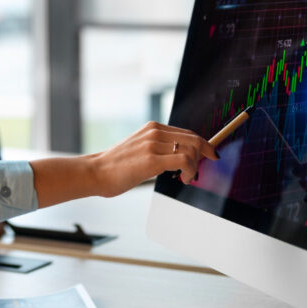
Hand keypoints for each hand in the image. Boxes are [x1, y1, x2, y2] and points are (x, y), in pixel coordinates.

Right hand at [30, 122, 216, 207]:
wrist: (96, 172)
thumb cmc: (115, 166)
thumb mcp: (139, 149)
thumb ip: (157, 149)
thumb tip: (179, 160)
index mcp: (152, 128)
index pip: (187, 132)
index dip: (203, 144)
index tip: (211, 154)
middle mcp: (154, 132)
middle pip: (194, 139)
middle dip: (205, 155)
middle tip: (199, 171)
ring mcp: (153, 144)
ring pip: (192, 149)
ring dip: (195, 167)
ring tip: (186, 178)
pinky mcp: (152, 159)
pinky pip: (184, 161)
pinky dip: (191, 171)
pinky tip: (184, 179)